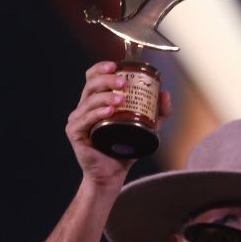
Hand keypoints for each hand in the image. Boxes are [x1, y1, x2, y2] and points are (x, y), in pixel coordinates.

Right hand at [66, 61, 172, 187]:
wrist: (111, 176)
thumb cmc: (123, 151)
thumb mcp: (146, 128)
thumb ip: (157, 113)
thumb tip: (165, 93)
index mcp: (96, 102)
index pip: (93, 77)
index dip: (102, 68)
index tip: (116, 65)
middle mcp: (84, 108)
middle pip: (91, 85)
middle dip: (107, 80)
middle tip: (124, 83)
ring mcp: (78, 120)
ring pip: (89, 100)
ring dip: (105, 96)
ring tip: (121, 99)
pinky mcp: (75, 133)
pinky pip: (85, 119)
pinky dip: (97, 113)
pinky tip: (108, 112)